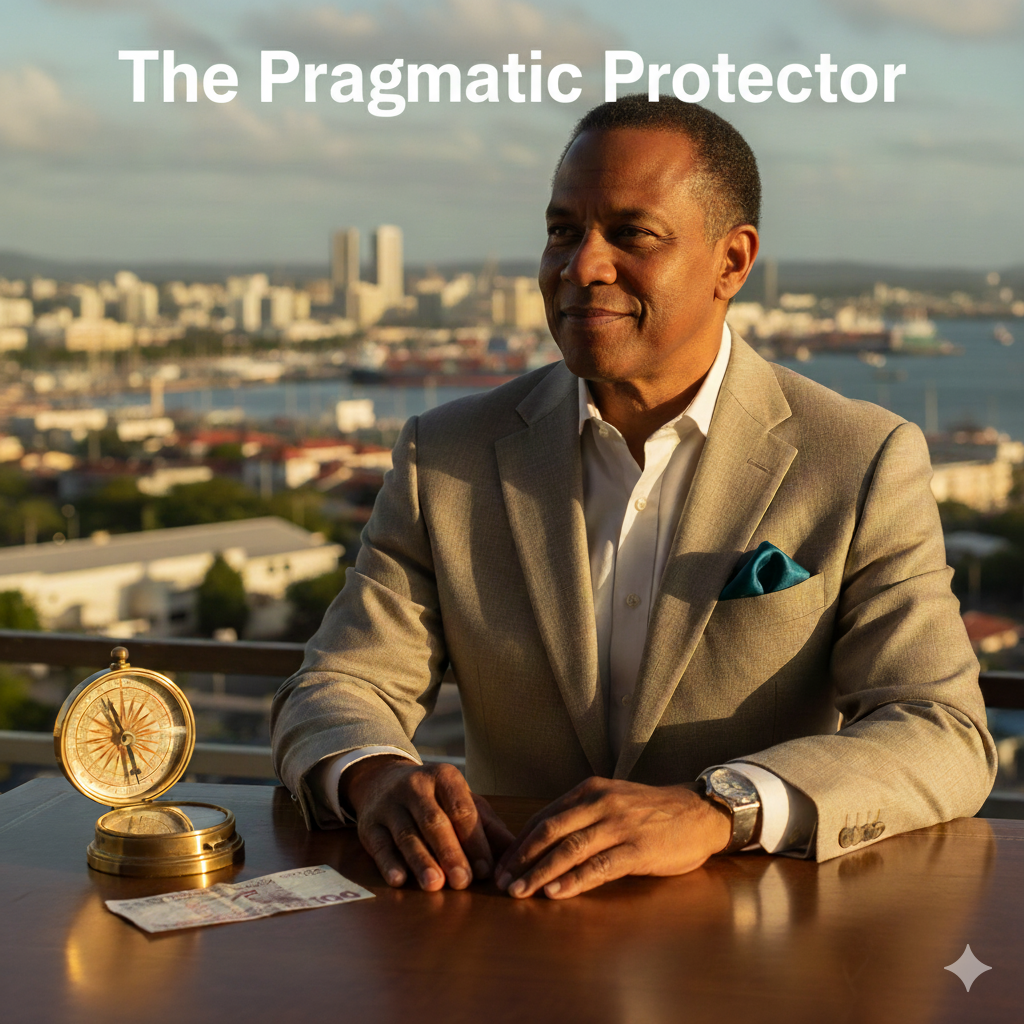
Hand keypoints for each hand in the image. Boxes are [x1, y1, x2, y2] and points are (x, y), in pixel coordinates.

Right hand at [344, 756, 515, 891]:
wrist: (383, 780)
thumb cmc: (434, 798)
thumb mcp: (462, 801)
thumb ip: (488, 827)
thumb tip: (517, 853)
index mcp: (445, 777)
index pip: (462, 810)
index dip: (474, 841)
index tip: (485, 870)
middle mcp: (415, 785)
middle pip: (434, 821)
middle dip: (449, 852)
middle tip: (462, 882)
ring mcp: (389, 804)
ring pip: (406, 834)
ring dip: (421, 861)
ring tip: (434, 885)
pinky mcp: (369, 824)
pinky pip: (379, 845)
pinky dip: (388, 863)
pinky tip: (398, 880)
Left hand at [494, 777, 732, 899]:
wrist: (699, 812)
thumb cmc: (652, 811)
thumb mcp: (613, 800)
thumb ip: (581, 815)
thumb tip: (543, 840)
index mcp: (590, 791)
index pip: (544, 818)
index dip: (519, 844)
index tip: (502, 865)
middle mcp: (600, 803)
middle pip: (549, 832)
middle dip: (521, 859)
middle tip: (502, 882)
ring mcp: (619, 825)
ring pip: (569, 849)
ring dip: (540, 873)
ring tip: (520, 892)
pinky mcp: (637, 849)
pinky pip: (599, 867)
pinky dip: (574, 881)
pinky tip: (556, 893)